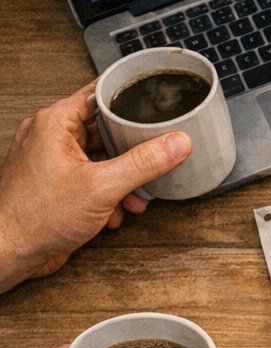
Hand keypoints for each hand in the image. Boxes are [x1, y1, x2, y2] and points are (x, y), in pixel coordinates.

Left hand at [0, 82, 190, 291]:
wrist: (9, 252)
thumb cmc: (35, 217)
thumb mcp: (103, 187)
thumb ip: (144, 163)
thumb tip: (176, 143)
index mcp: (54, 123)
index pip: (99, 95)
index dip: (130, 99)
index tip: (156, 104)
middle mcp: (49, 137)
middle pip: (105, 130)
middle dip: (133, 152)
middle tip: (154, 158)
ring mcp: (52, 160)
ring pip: (101, 158)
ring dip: (123, 179)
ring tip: (134, 196)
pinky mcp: (56, 183)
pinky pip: (91, 178)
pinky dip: (108, 193)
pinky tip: (115, 211)